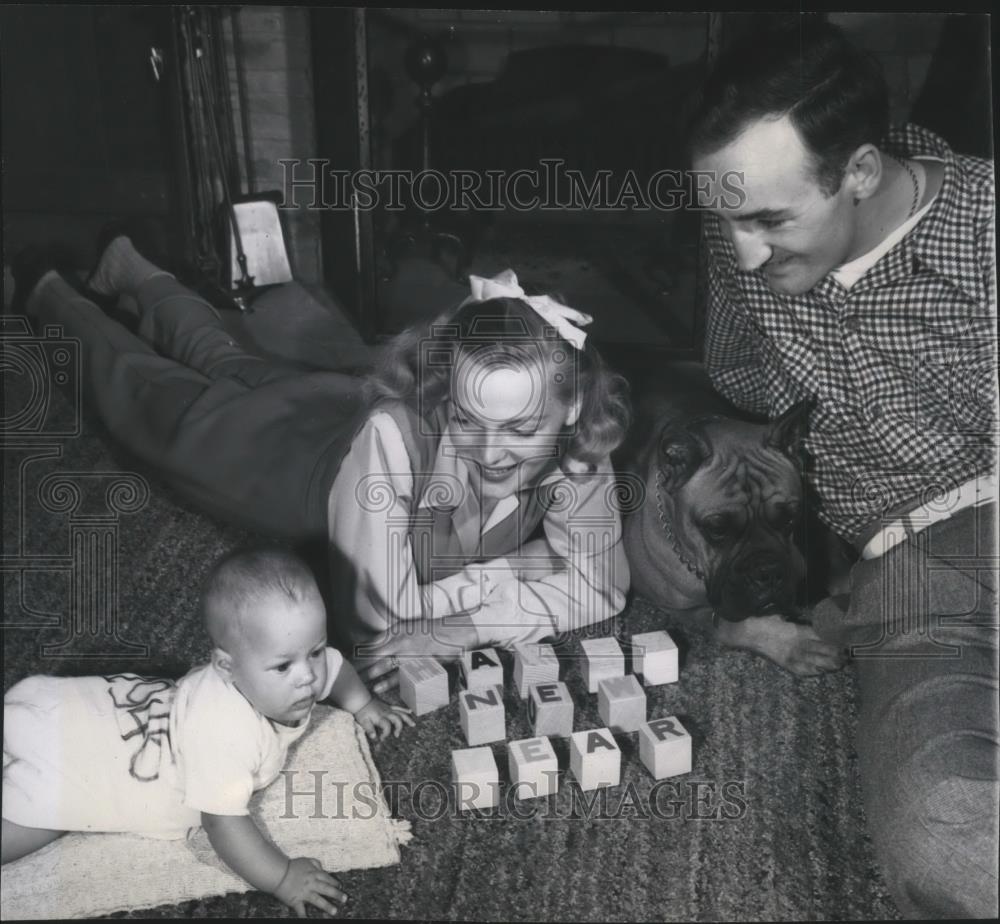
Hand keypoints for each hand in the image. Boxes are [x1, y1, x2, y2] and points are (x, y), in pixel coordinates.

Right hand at [273, 856, 346, 917]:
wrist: (279, 873)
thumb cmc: (292, 866)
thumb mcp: (306, 860)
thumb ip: (316, 864)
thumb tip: (322, 868)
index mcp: (314, 873)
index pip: (328, 878)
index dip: (335, 883)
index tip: (340, 887)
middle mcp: (311, 883)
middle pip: (326, 889)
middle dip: (337, 894)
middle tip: (345, 899)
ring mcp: (304, 893)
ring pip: (318, 900)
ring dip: (327, 906)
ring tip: (334, 911)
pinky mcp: (296, 900)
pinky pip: (301, 910)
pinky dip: (304, 916)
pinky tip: (308, 920)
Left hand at [354, 695, 414, 739]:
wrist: (360, 700)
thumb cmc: (361, 711)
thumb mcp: (363, 721)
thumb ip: (369, 729)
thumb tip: (374, 737)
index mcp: (380, 717)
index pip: (387, 726)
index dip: (386, 734)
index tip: (381, 739)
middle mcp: (386, 713)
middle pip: (397, 719)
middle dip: (399, 727)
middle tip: (396, 735)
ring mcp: (388, 709)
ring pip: (400, 713)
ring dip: (407, 719)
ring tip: (413, 724)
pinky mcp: (388, 706)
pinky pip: (398, 707)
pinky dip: (404, 709)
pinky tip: (410, 711)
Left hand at [355, 616, 477, 694]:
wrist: (455, 631)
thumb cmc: (433, 629)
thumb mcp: (410, 627)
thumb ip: (393, 634)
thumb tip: (376, 642)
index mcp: (396, 632)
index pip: (371, 644)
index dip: (357, 654)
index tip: (345, 663)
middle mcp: (399, 640)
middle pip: (372, 655)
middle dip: (358, 666)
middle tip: (345, 676)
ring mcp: (408, 652)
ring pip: (382, 665)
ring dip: (368, 675)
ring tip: (357, 684)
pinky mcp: (417, 662)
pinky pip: (399, 674)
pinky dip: (388, 681)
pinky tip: (377, 688)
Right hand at [715, 613, 847, 675]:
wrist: (747, 634)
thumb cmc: (764, 621)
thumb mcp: (782, 615)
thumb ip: (797, 620)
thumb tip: (812, 620)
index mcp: (797, 631)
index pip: (821, 637)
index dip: (834, 640)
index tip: (845, 641)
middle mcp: (797, 645)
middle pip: (822, 651)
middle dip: (836, 654)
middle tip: (848, 655)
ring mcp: (792, 656)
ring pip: (816, 662)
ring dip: (829, 663)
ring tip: (841, 664)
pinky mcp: (786, 664)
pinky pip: (803, 670)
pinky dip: (814, 671)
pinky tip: (822, 671)